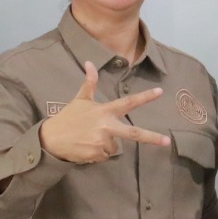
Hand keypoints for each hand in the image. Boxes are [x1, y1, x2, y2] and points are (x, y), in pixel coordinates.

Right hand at [40, 61, 171, 163]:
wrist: (51, 139)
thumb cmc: (68, 117)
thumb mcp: (80, 99)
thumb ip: (89, 83)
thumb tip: (89, 62)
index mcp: (104, 111)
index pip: (128, 102)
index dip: (144, 97)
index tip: (159, 92)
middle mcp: (106, 126)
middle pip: (133, 133)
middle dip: (152, 138)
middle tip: (167, 141)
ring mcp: (101, 141)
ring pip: (115, 147)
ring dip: (106, 144)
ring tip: (90, 138)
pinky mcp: (96, 154)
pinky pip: (105, 156)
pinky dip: (98, 153)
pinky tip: (86, 147)